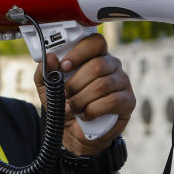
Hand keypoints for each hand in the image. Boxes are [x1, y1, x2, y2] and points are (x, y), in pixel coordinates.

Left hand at [33, 33, 134, 155]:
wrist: (75, 131)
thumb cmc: (64, 103)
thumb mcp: (48, 87)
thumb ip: (45, 71)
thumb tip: (50, 57)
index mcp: (95, 56)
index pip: (95, 42)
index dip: (79, 52)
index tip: (64, 66)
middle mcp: (112, 65)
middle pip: (98, 65)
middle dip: (76, 83)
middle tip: (65, 94)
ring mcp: (122, 82)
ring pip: (102, 85)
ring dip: (81, 99)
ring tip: (72, 108)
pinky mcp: (128, 101)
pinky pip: (112, 101)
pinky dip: (93, 110)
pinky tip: (85, 114)